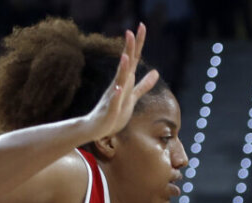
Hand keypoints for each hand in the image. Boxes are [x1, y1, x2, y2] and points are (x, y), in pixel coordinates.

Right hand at [83, 25, 159, 142]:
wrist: (96, 128)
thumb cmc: (114, 113)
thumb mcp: (132, 97)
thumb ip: (143, 85)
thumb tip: (156, 72)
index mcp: (124, 81)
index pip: (133, 60)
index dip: (138, 44)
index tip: (141, 26)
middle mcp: (118, 86)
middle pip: (125, 65)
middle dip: (128, 49)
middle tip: (130, 31)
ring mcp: (113, 97)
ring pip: (119, 82)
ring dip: (122, 70)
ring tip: (125, 57)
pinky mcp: (109, 111)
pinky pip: (114, 102)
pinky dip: (117, 95)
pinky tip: (119, 88)